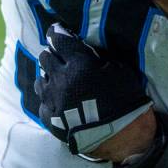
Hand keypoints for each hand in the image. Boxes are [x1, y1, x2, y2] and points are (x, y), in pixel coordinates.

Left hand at [35, 24, 152, 155]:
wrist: (122, 137)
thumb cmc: (126, 99)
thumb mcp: (119, 70)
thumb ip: (98, 57)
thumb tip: (85, 48)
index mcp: (79, 65)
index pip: (59, 40)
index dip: (56, 33)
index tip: (57, 30)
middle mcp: (61, 80)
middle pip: (45, 57)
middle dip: (52, 53)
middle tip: (62, 56)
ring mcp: (52, 100)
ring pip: (40, 80)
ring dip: (49, 76)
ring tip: (59, 79)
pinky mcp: (49, 119)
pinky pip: (42, 102)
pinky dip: (50, 98)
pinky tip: (59, 100)